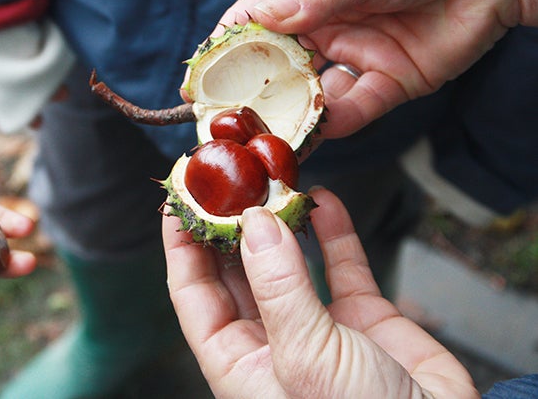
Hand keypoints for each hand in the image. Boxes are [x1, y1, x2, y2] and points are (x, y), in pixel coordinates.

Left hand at [163, 187, 478, 397]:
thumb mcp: (306, 358)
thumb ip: (280, 287)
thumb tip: (253, 221)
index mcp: (239, 363)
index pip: (192, 295)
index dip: (182, 246)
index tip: (179, 200)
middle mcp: (271, 341)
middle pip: (234, 271)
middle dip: (228, 225)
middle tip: (226, 178)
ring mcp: (316, 325)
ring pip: (285, 261)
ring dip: (279, 223)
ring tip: (270, 181)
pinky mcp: (362, 316)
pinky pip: (339, 263)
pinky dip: (333, 231)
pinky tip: (325, 200)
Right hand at [213, 0, 537, 137]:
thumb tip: (257, 20)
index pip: (253, 21)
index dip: (225, 49)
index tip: (199, 79)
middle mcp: (324, 24)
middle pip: (276, 65)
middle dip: (252, 93)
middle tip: (226, 122)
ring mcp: (354, 55)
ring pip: (311, 94)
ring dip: (292, 114)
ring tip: (269, 137)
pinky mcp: (387, 82)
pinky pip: (355, 109)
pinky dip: (337, 122)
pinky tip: (322, 129)